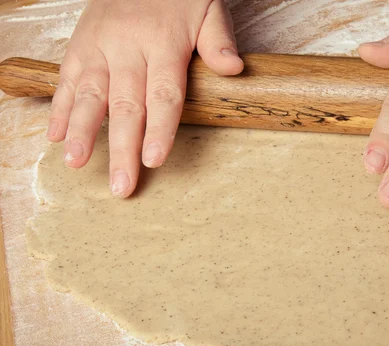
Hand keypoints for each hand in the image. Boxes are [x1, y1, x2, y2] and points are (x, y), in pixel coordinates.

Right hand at [47, 0, 243, 196]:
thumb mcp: (209, 8)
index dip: (159, 129)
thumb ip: (218, 39)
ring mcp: (99, 48)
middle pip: (125, 105)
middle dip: (121, 148)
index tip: (154, 160)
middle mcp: (127, 48)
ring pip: (88, 94)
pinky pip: (66, 78)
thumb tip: (233, 68)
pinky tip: (55, 136)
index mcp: (163, 43)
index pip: (163, 94)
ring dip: (80, 131)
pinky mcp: (80, 46)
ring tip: (75, 163)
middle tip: (120, 184)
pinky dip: (59, 107)